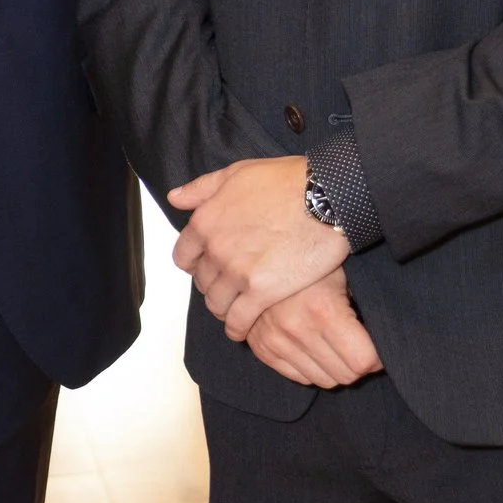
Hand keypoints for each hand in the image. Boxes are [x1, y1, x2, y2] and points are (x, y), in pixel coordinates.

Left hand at [167, 156, 347, 339]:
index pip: (184, 256)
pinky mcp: (262, 292)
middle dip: (213, 285)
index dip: (196, 263)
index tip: (209, 266)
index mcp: (206, 222)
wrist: (327, 196)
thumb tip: (174, 198)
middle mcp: (216, 250)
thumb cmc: (286, 180)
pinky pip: (239, 320)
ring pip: (217, 303)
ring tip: (236, 309)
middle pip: (202, 282)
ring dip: (224, 308)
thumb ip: (202, 189)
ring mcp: (237, 273)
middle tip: (229, 287)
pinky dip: (237, 328)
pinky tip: (242, 329)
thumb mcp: (237, 173)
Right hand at [247, 271, 383, 389]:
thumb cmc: (311, 263)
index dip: (378, 358)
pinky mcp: (263, 350)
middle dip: (359, 365)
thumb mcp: (343, 275)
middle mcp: (297, 330)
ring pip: (324, 380)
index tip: (380, 349)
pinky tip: (316, 347)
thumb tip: (387, 339)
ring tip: (337, 346)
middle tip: (361, 347)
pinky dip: (313, 369)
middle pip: (345, 376)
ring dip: (336, 368)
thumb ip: (364, 308)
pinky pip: (300, 377)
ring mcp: (276, 342)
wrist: (260, 258)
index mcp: (323, 309)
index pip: (363, 361)